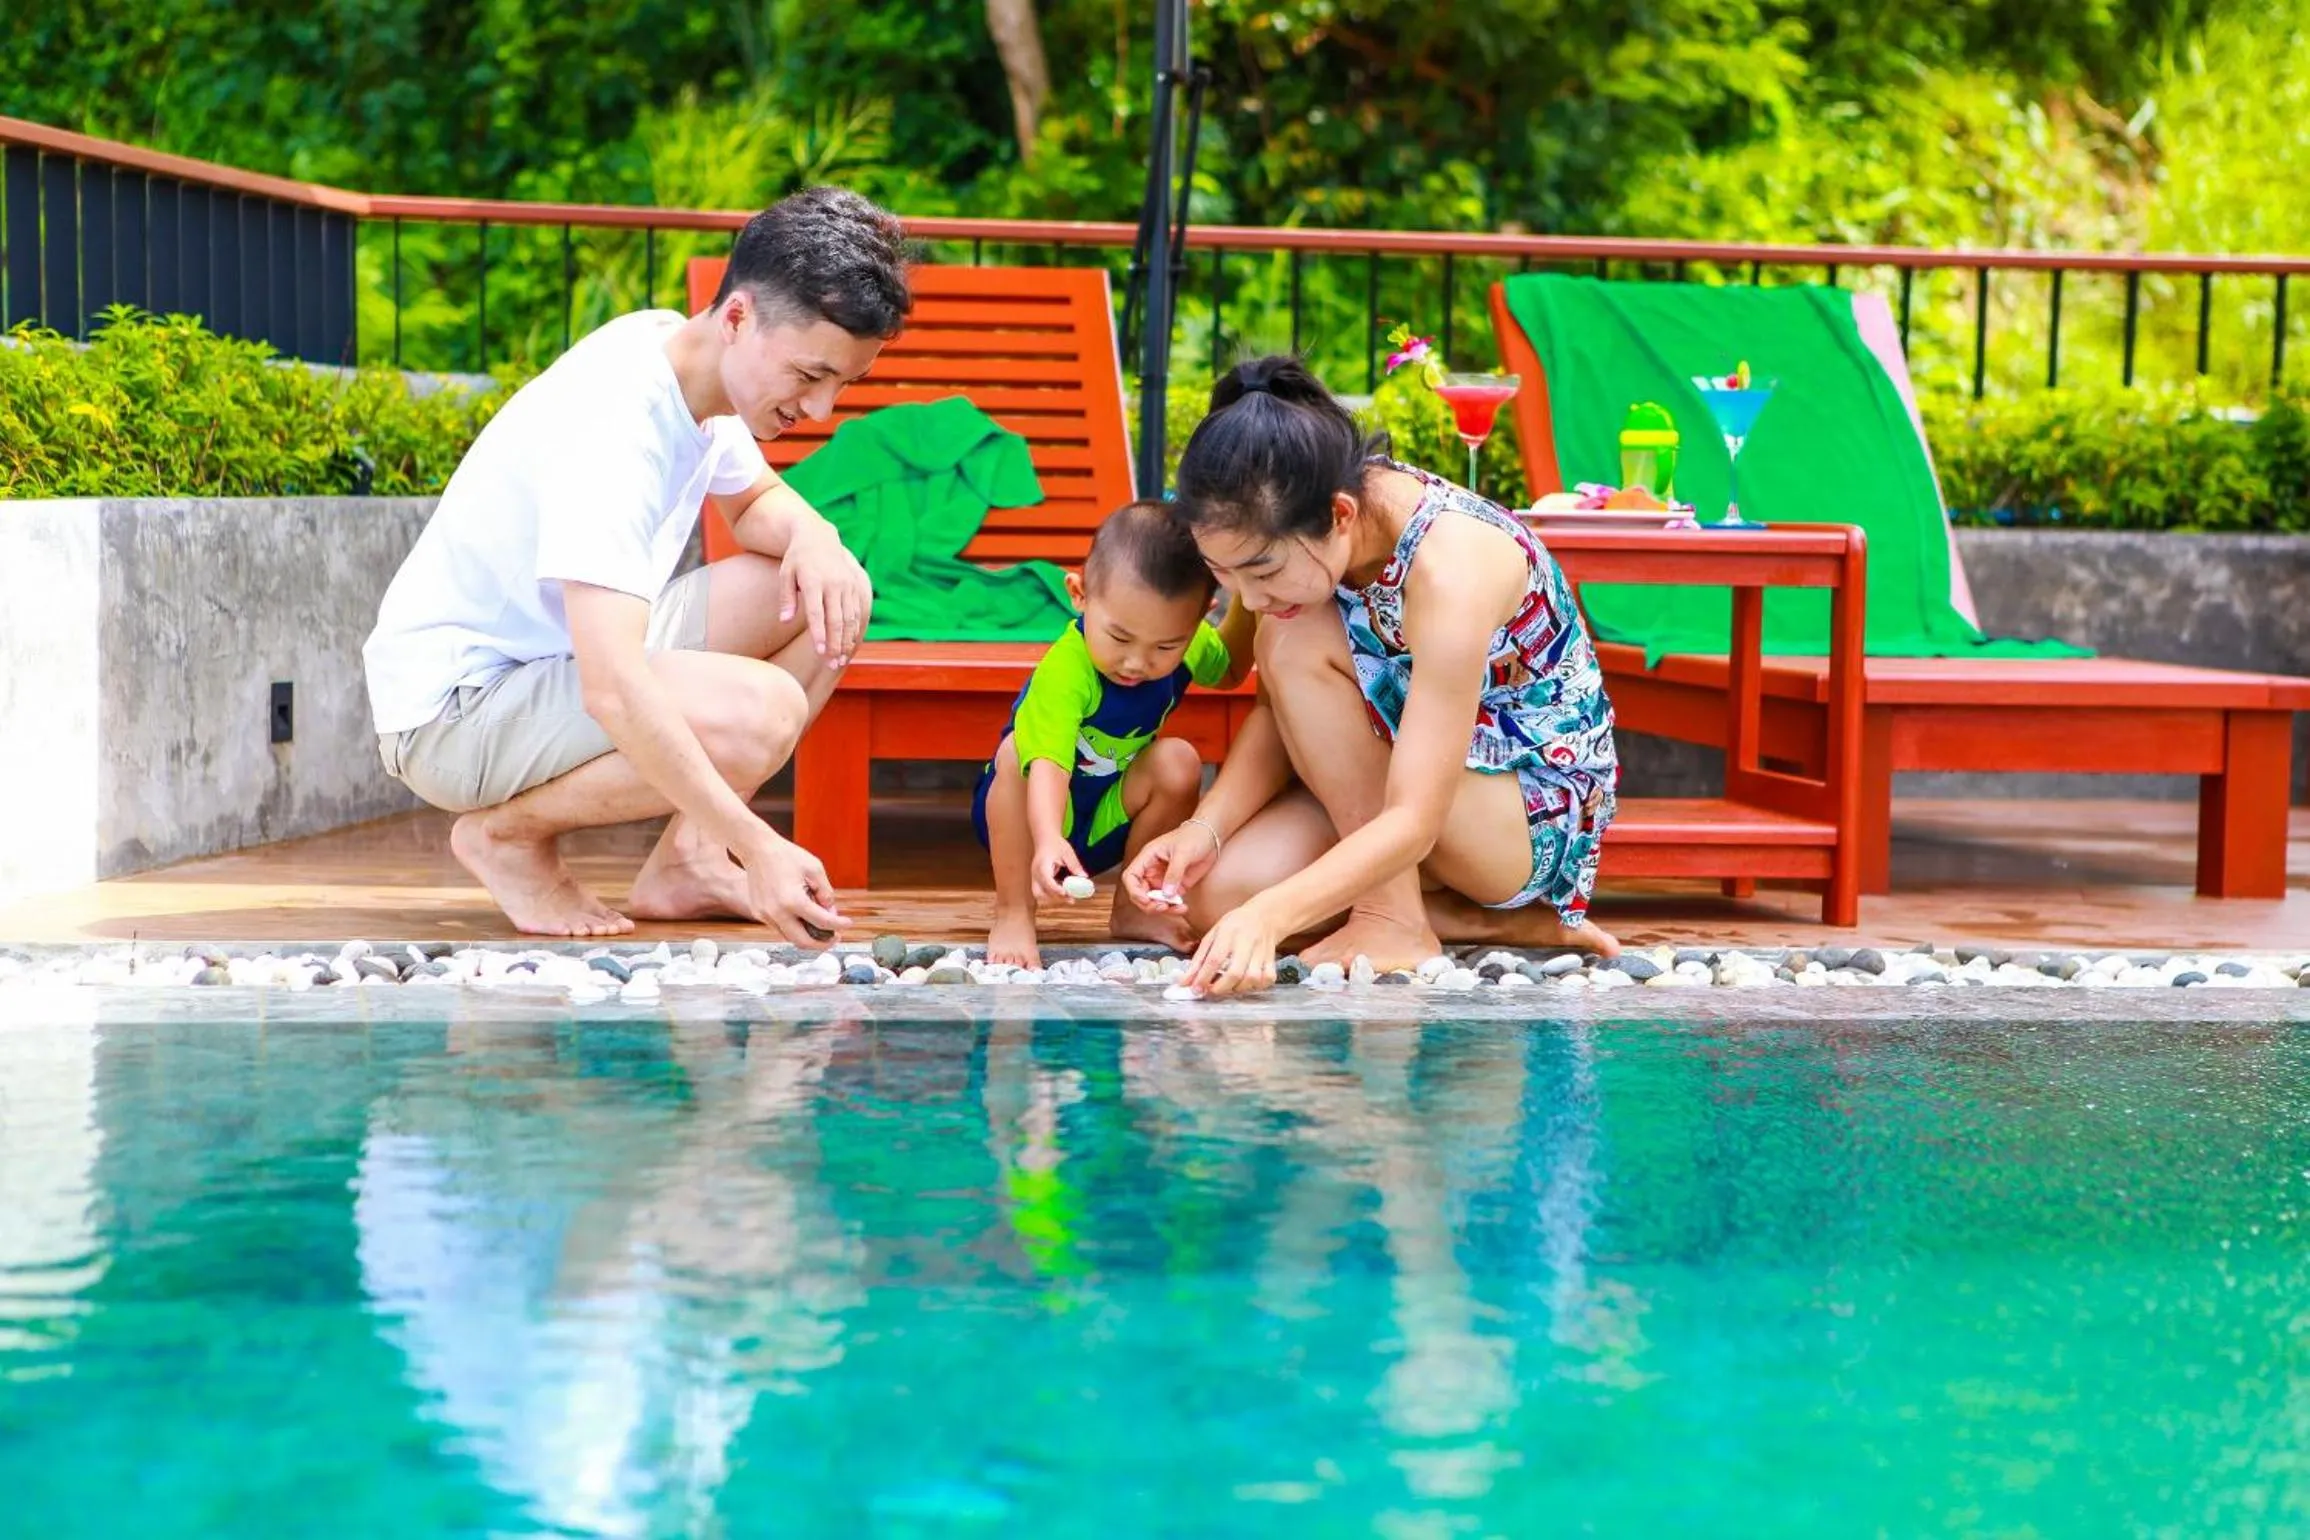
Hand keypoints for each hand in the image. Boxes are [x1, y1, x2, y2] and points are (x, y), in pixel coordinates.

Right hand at [738, 834, 848, 948]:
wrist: (757, 849)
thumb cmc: (785, 855)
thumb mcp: (814, 868)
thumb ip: (826, 892)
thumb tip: (831, 911)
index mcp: (793, 900)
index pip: (822, 922)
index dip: (839, 925)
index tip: (847, 924)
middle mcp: (777, 912)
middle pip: (804, 942)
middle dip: (822, 944)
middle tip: (834, 937)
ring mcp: (766, 915)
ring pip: (790, 938)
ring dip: (807, 937)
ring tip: (821, 928)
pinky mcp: (759, 913)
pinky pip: (779, 928)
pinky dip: (793, 928)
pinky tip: (803, 918)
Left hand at [777, 517, 871, 664]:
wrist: (819, 536)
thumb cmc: (797, 559)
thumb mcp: (786, 573)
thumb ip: (786, 597)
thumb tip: (785, 620)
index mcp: (814, 581)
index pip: (817, 613)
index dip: (819, 633)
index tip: (819, 651)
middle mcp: (833, 584)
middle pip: (836, 619)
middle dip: (835, 644)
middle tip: (831, 664)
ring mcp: (846, 585)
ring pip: (849, 618)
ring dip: (846, 641)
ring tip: (840, 660)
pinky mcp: (854, 586)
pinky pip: (856, 611)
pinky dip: (853, 629)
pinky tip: (849, 644)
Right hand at [1031, 838, 1089, 904]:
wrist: (1045, 839)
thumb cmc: (1055, 844)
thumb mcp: (1067, 853)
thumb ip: (1075, 865)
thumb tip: (1084, 877)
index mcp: (1042, 865)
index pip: (1046, 880)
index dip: (1055, 889)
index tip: (1066, 893)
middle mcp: (1035, 873)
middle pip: (1040, 892)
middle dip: (1054, 898)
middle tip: (1071, 899)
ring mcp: (1034, 877)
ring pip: (1039, 895)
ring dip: (1052, 899)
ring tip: (1068, 898)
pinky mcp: (1036, 880)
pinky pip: (1041, 891)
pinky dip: (1051, 895)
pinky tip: (1063, 893)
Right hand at [1121, 818, 1222, 913]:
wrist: (1211, 837)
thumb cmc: (1193, 837)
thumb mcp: (1183, 853)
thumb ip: (1174, 873)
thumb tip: (1167, 894)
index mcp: (1148, 858)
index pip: (1130, 877)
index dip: (1134, 891)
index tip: (1145, 900)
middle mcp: (1152, 871)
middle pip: (1140, 893)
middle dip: (1148, 904)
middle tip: (1163, 907)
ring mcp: (1163, 880)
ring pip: (1154, 901)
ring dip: (1163, 909)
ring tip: (1178, 909)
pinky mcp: (1176, 887)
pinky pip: (1170, 902)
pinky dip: (1174, 908)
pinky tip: (1183, 908)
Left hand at [1182, 899, 1287, 996]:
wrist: (1264, 916)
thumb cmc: (1235, 926)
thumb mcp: (1212, 935)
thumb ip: (1199, 959)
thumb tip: (1185, 981)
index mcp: (1228, 934)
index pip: (1214, 959)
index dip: (1203, 977)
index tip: (1195, 989)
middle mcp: (1246, 943)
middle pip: (1235, 972)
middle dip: (1220, 988)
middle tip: (1211, 991)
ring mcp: (1261, 952)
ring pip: (1252, 978)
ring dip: (1237, 989)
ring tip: (1228, 987)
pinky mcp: (1272, 960)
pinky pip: (1267, 979)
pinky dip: (1257, 986)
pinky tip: (1247, 983)